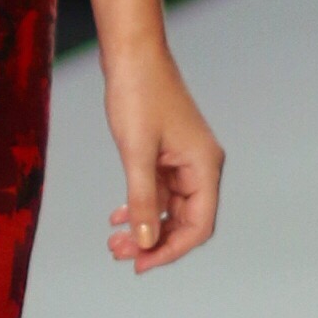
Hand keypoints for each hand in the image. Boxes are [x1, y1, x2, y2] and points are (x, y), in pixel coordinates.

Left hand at [102, 47, 222, 273]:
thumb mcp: (136, 153)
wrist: (132, 54)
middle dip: (153, 241)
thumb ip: (142, 199)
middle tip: (117, 254)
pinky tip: (116, 217)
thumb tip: (146, 242)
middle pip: (185, 222)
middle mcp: (201, 166)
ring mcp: (184, 161)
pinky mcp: (167, 154)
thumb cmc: (138, 95)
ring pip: (169, 208)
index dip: (170, 250)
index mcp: (205, 166)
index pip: (199, 226)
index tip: (140, 264)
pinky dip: (140, 206)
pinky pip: (159, 191)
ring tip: (113, 242)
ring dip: (144, 226)